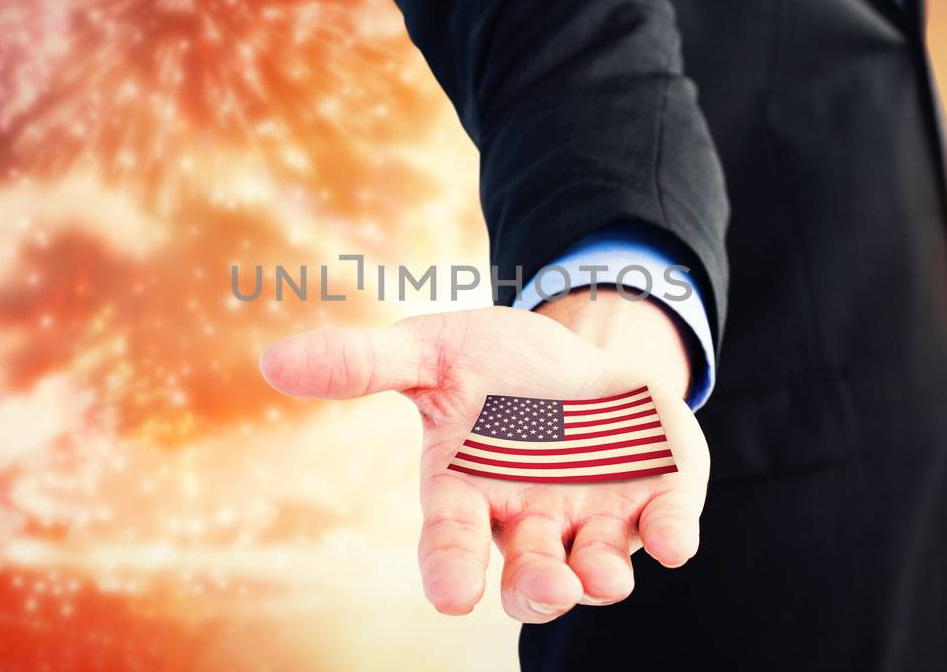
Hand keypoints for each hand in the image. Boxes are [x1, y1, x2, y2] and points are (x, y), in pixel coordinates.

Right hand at [259, 301, 708, 621]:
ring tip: (598, 576)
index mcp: (470, 494)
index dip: (450, 572)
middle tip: (545, 586)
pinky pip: (665, 532)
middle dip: (537, 589)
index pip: (451, 546)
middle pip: (530, 579)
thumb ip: (365, 363)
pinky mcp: (654, 500)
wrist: (578, 354)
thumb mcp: (432, 350)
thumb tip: (273, 361)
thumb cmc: (493, 366)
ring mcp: (595, 518)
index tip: (451, 597)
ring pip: (597, 570)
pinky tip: (674, 542)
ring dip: (598, 578)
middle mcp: (531, 521)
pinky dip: (671, 539)